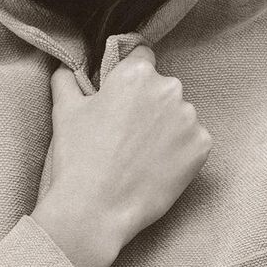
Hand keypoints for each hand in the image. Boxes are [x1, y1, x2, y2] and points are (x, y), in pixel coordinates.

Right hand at [34, 46, 212, 266]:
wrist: (96, 209)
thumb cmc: (78, 158)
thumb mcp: (64, 111)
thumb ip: (67, 79)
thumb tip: (66, 66)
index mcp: (136, 73)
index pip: (142, 57)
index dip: (131, 77)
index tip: (124, 97)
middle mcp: (169, 88)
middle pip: (163, 88)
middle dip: (149, 105)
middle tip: (127, 135)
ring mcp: (189, 118)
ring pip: (180, 116)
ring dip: (166, 129)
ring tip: (141, 156)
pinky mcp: (202, 147)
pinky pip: (193, 142)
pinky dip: (180, 153)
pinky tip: (157, 168)